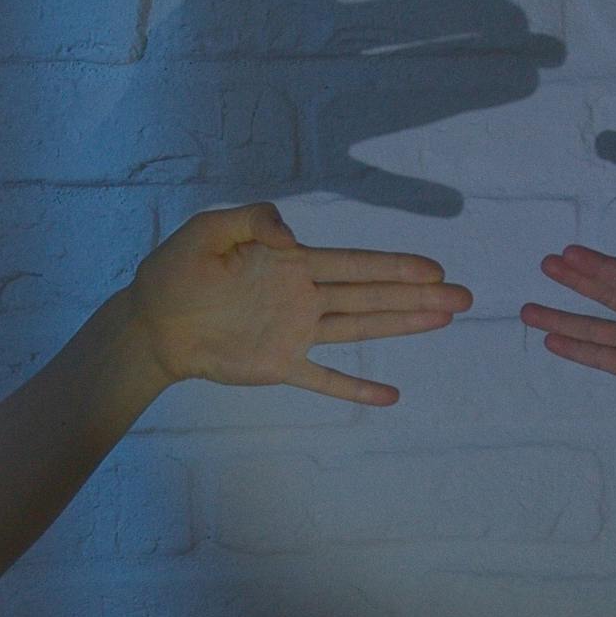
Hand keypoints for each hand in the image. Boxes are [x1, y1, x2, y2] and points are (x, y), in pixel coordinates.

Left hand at [127, 201, 468, 406]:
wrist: (151, 321)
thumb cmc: (176, 270)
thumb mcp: (208, 230)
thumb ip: (252, 220)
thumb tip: (295, 238)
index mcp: (292, 263)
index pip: (355, 264)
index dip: (396, 266)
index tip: (435, 269)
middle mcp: (303, 296)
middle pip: (372, 295)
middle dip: (418, 295)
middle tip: (463, 296)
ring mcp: (295, 332)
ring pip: (360, 328)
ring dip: (402, 325)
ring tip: (443, 321)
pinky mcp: (278, 365)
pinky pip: (323, 379)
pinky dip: (355, 388)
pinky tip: (389, 396)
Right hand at [521, 244, 615, 428]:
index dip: (596, 264)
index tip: (569, 252)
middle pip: (603, 295)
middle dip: (574, 280)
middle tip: (545, 264)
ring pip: (592, 328)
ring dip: (562, 319)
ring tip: (528, 310)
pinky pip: (599, 357)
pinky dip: (575, 349)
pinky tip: (551, 341)